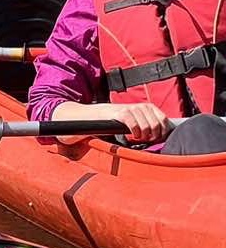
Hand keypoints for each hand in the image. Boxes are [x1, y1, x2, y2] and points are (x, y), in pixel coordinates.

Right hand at [56, 102, 170, 144]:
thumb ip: (141, 127)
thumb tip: (158, 137)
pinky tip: (131, 136)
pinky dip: (135, 131)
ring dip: (146, 134)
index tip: (158, 139)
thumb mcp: (127, 123)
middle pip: (157, 122)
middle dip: (155, 135)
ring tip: (138, 139)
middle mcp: (137, 106)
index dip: (164, 131)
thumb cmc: (105, 124)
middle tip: (146, 141)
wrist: (83, 118)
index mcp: (142, 108)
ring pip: (147, 123)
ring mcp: (127, 109)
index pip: (163, 118)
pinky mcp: (117, 113)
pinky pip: (132, 122)